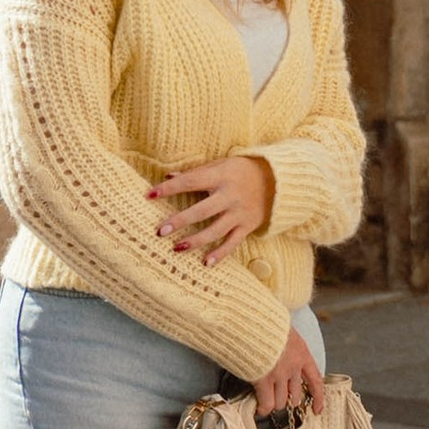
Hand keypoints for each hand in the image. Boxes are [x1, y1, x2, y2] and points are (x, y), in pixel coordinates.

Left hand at [150, 152, 276, 262]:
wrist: (278, 180)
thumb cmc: (242, 170)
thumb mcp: (221, 165)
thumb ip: (196, 172)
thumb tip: (168, 177)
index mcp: (221, 176)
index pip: (190, 182)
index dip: (169, 189)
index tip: (149, 195)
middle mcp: (230, 196)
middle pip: (202, 211)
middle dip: (180, 221)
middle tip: (160, 231)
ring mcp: (240, 213)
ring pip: (215, 230)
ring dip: (196, 240)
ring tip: (176, 248)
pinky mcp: (248, 226)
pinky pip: (233, 242)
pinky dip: (220, 254)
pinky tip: (205, 263)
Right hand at [252, 327, 326, 423]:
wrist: (251, 318)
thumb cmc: (264, 321)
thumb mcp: (285, 331)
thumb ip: (289, 347)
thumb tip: (286, 355)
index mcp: (301, 353)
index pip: (315, 380)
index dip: (318, 397)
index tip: (317, 410)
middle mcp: (293, 366)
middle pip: (296, 395)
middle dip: (288, 399)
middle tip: (279, 398)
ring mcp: (278, 374)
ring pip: (280, 401)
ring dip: (274, 403)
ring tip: (266, 401)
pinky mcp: (262, 379)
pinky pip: (267, 403)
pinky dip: (263, 408)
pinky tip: (259, 408)